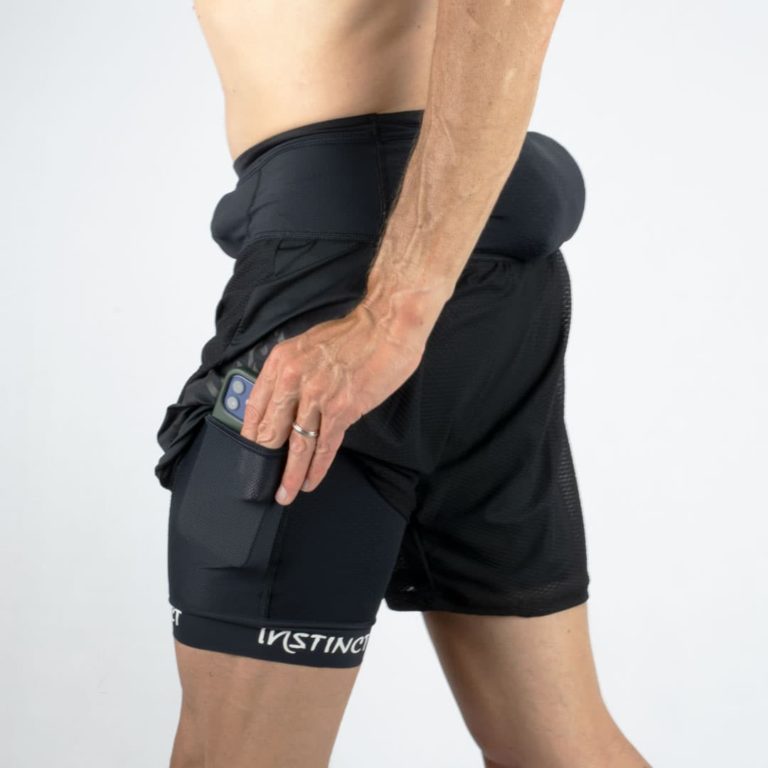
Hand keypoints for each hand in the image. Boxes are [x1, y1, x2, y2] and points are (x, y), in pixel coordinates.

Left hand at [240, 304, 428, 504]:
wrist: (386, 326)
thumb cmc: (353, 334)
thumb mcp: (307, 345)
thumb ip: (293, 373)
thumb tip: (286, 402)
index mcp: (281, 362)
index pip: (255, 407)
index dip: (251, 435)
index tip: (250, 452)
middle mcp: (293, 379)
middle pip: (272, 430)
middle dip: (265, 461)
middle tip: (261, 482)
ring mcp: (317, 395)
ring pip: (298, 445)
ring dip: (290, 474)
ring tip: (285, 493)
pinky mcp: (342, 409)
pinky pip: (325, 446)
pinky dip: (317, 467)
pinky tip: (310, 480)